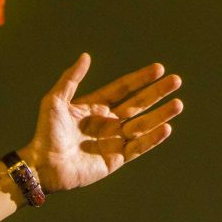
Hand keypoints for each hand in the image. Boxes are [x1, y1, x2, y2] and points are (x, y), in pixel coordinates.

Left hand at [23, 55, 181, 192]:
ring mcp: (114, 140)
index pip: (124, 88)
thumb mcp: (55, 100)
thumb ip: (71, 78)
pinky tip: (166, 127)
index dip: (141, 78)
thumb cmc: (45, 132)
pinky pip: (138, 147)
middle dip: (157, 93)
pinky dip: (152, 138)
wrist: (43, 165)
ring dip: (161, 114)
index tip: (159, 68)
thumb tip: (86, 56)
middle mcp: (108, 122)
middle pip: (138, 104)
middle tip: (176, 80)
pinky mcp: (116, 159)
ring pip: (143, 124)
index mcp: (96, 106)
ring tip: (178, 103)